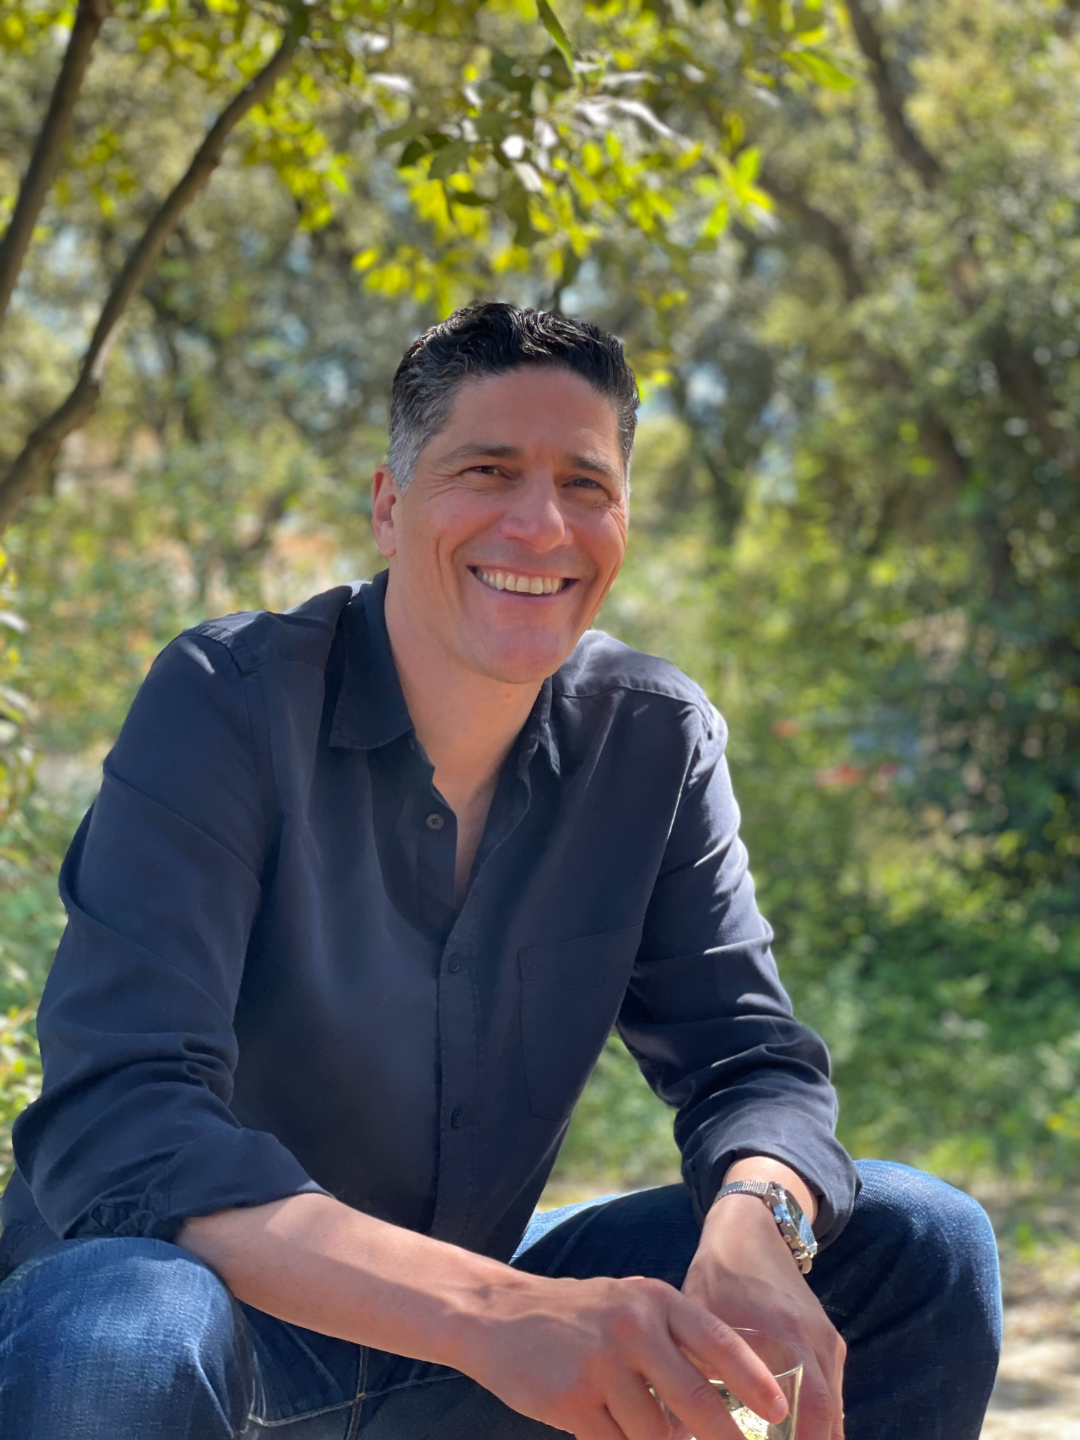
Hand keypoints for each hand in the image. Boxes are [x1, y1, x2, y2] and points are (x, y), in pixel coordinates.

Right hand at [449, 1269, 789, 1439]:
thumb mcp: (629, 1306)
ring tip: (655, 1434)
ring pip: (656, 1434)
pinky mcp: (572, 1401)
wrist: (498, 1315)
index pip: (718, 1341)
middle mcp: (632, 1326)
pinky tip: (620, 1437)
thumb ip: (675, 1340)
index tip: (780, 1410)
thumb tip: (729, 1391)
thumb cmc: (578, 1316)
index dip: (753, 1379)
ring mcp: (601, 1364)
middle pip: (695, 1399)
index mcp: (654, 1300)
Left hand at [682, 1196, 844, 1439]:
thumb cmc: (721, 1270)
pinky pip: (833, 1395)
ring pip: (835, 1411)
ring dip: (817, 1438)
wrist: (754, 1227)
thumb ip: (693, 1363)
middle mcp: (818, 1344)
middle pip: (830, 1421)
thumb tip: (675, 1415)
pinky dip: (820, 1423)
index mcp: (790, 1338)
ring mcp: (828, 1344)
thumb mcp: (700, 1314)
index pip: (812, 1413)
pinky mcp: (829, 1343)